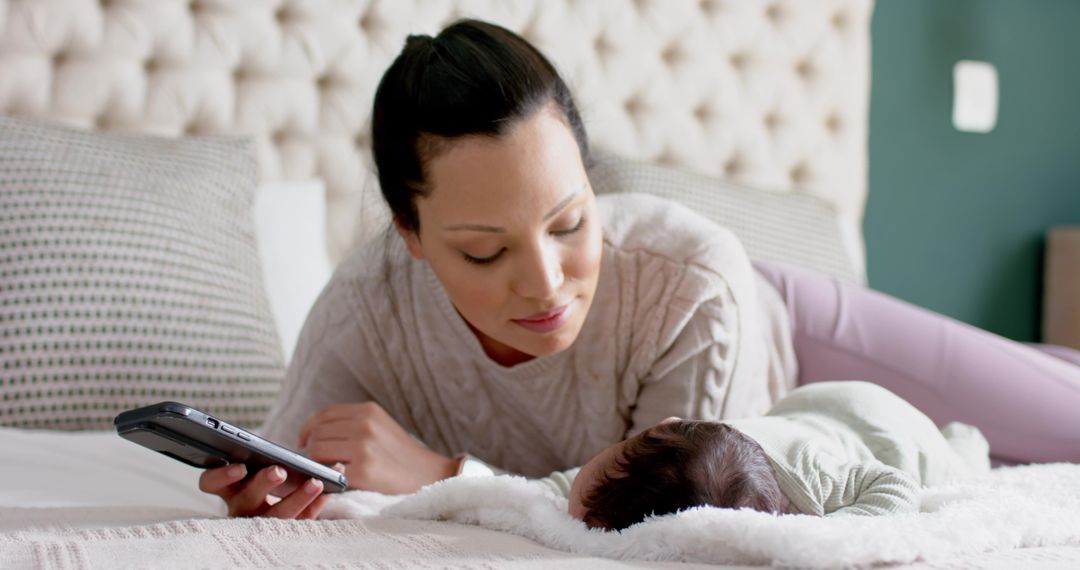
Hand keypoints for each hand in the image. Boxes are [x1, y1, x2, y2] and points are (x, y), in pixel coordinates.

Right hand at [198, 462, 343, 518]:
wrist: (278, 508)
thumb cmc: (261, 481)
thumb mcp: (255, 469)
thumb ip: (262, 454)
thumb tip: (278, 439)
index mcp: (229, 489)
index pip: (211, 483)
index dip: (221, 476)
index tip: (239, 467)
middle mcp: (242, 508)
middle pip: (246, 500)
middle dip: (262, 484)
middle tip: (279, 471)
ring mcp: (264, 522)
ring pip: (277, 515)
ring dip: (297, 498)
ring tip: (315, 482)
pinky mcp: (287, 530)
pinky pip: (304, 517)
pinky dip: (320, 501)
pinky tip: (331, 488)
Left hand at [298, 402, 458, 493]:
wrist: (431, 474)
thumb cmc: (400, 454)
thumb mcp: (380, 427)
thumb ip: (351, 424)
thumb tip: (311, 434)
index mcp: (368, 411)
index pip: (323, 414)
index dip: (308, 428)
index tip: (303, 441)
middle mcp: (365, 424)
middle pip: (317, 433)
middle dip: (310, 449)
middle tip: (314, 462)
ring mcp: (364, 447)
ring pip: (317, 451)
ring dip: (315, 464)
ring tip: (324, 471)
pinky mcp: (364, 470)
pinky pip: (329, 472)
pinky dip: (325, 478)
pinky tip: (332, 482)